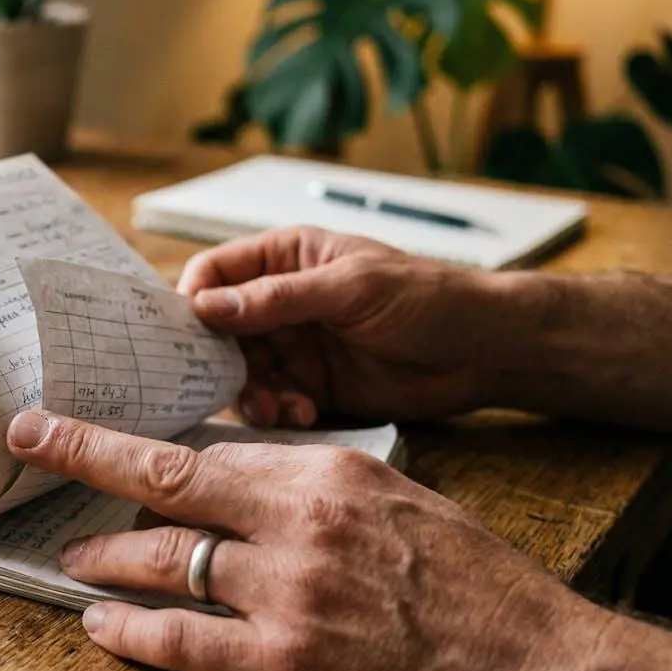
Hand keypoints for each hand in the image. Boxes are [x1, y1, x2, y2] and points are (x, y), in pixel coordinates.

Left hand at [7, 410, 671, 670]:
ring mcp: (290, 594)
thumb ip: (318, 494)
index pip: (213, 450)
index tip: (85, 426)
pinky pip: (183, 639)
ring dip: (106, 557)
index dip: (139, 443)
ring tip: (72, 558)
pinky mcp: (286, 667)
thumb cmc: (478, 590)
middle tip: (35, 444)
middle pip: (168, 481)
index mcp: (332, 473)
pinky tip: (101, 624)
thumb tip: (242, 485)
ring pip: (166, 560)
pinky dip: (131, 630)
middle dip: (88, 457)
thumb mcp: (400, 507)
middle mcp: (301, 523)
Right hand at [177, 226, 502, 425]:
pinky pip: (270, 401)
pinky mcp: (309, 386)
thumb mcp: (352, 288)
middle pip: (217, 331)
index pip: (214, 273)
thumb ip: (280, 299)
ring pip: (239, 373)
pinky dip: (277, 411)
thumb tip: (208, 307)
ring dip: (250, 392)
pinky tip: (302, 412)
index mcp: (284, 258)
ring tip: (279, 406)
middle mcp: (279, 302)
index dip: (192, 301)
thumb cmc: (427, 298)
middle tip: (234, 383)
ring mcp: (293, 346)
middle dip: (220, 360)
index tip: (187, 334)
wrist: (484, 351)